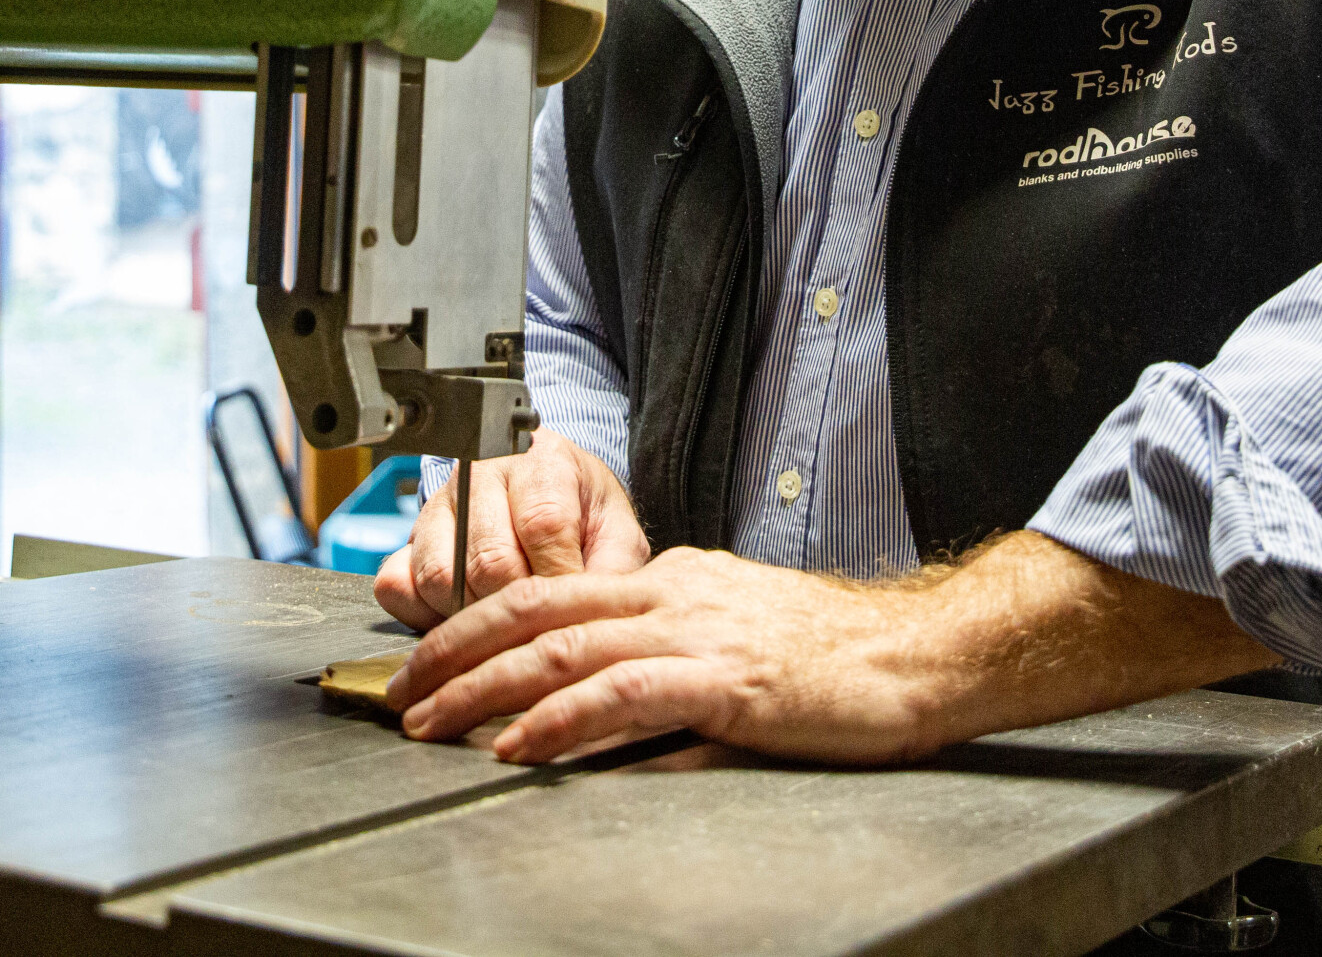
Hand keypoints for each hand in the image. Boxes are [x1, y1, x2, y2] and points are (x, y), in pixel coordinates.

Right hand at [373, 429, 646, 631]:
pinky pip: (395, 588)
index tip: (575, 609)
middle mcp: (480, 475)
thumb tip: (595, 613)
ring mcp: (437, 506)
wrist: (548, 495)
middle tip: (542, 624)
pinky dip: (425, 617)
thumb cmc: (583, 516)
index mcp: (539, 460)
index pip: (542, 525)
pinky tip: (465, 615)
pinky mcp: (406, 539)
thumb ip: (615, 567)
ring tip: (508, 619)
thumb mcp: (616, 531)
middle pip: (488, 561)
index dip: (559, 578)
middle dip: (520, 608)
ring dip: (475, 616)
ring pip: (440, 578)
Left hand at [388, 546, 931, 762]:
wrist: (920, 657)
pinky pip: (623, 694)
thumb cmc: (835, 658)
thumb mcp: (731, 640)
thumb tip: (602, 703)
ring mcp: (696, 630)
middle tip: (401, 692)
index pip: (547, 588)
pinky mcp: (727, 680)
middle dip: (454, 650)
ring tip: (434, 723)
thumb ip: (664, 660)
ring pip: (562, 645)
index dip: (476, 621)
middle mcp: (671, 592)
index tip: (428, 659)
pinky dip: (561, 717)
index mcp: (668, 579)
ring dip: (485, 687)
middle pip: (534, 606)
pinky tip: (522, 742)